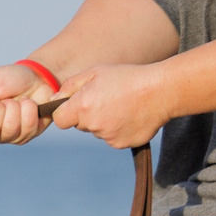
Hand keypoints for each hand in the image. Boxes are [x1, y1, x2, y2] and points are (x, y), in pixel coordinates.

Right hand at [0, 62, 59, 145]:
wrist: (37, 77)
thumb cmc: (9, 79)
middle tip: (2, 99)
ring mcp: (7, 136)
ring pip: (9, 129)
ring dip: (15, 107)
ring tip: (16, 100)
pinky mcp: (25, 136)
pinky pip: (27, 127)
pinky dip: (29, 109)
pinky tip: (28, 104)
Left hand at [51, 63, 172, 148]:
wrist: (161, 91)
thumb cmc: (128, 77)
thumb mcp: (96, 72)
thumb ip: (71, 86)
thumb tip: (54, 100)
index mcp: (82, 107)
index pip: (60, 120)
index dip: (66, 113)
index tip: (76, 106)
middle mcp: (93, 125)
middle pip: (80, 125)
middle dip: (88, 115)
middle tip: (108, 99)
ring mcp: (108, 137)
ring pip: (97, 131)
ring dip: (104, 122)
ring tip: (122, 105)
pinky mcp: (122, 144)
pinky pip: (113, 138)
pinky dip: (119, 129)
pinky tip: (130, 115)